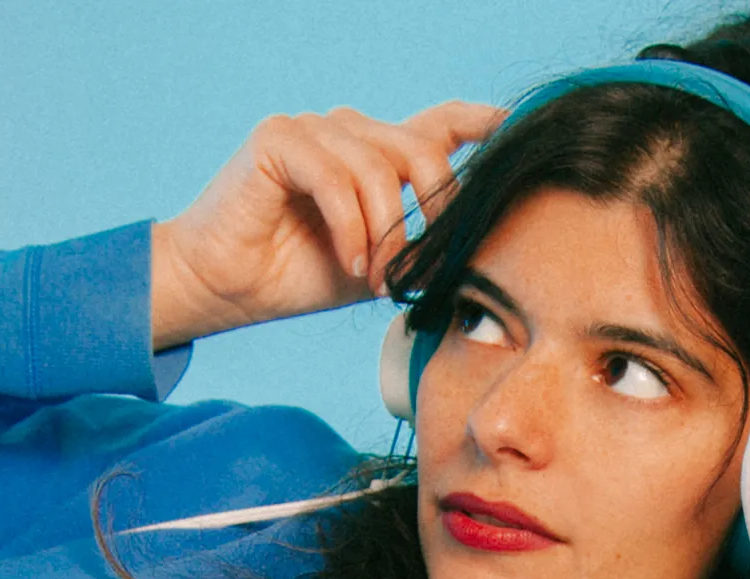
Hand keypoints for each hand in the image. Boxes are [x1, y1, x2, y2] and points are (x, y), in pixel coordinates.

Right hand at [151, 101, 502, 348]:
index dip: (482, 122)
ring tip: (374, 277)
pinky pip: (336, 180)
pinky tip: (349, 262)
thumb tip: (478, 253)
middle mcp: (350, 130)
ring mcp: (313, 128)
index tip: (519, 130)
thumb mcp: (382, 264)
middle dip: (433, 212)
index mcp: (379, 154)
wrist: (230, 285)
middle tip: (419, 268)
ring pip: (379, 171)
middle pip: (422, 150)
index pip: (440, 124)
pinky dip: (350, 229)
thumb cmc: (303, 274)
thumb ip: (423, 248)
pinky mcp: (278, 139)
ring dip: (384, 235)